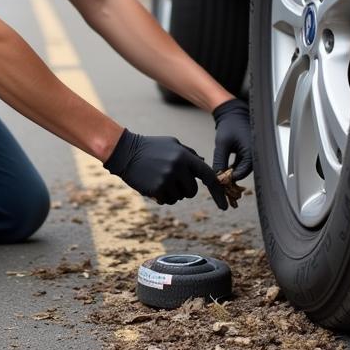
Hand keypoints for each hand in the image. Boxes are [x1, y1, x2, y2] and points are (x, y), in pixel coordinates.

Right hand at [104, 129, 227, 209]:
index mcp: (184, 156)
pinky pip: (167, 200)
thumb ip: (190, 154)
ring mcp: (167, 179)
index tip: (224, 205)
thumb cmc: (151, 147)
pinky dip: (162, 196)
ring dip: (172, 192)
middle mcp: (178, 168)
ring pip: (179, 197)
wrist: (125, 151)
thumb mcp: (172, 144)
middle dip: (185, 189)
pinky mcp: (156, 189)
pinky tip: (152, 184)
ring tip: (159, 178)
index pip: (208, 176)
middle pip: (192, 191)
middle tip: (171, 178)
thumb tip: (205, 165)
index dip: (217, 191)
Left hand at [212, 98, 252, 180]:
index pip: (243, 172)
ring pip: (243, 169)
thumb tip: (216, 175)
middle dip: (233, 177)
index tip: (221, 180)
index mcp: (252, 151)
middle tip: (221, 179)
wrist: (232, 114)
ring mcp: (253, 153)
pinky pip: (242, 164)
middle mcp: (255, 154)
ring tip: (223, 174)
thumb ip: (219, 161)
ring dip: (233, 172)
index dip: (231, 177)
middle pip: (244, 172)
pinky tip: (226, 168)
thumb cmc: (230, 125)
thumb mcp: (222, 144)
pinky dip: (235, 167)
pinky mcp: (249, 153)